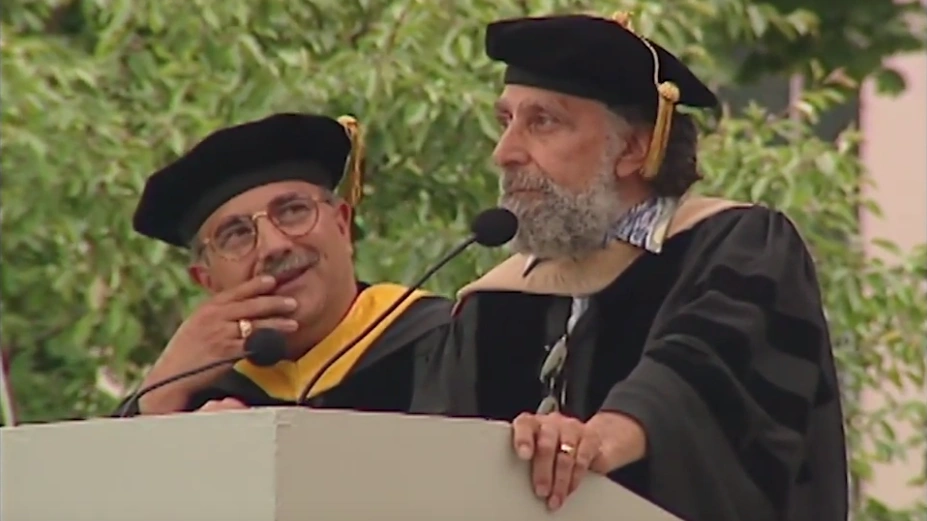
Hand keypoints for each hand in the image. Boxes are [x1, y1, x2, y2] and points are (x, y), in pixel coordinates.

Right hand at [138, 275, 298, 413]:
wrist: (172, 375)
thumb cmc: (186, 350)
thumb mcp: (197, 323)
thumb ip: (217, 312)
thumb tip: (242, 304)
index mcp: (207, 308)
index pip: (236, 292)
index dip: (256, 285)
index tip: (273, 280)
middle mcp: (214, 318)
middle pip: (250, 306)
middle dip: (274, 303)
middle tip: (292, 303)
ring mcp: (221, 335)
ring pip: (256, 325)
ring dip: (277, 324)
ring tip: (293, 324)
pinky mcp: (227, 353)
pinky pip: (252, 345)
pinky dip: (267, 343)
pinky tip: (278, 343)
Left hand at [512, 412, 600, 510]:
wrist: (587, 438)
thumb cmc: (550, 448)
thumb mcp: (533, 451)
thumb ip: (523, 462)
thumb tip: (514, 486)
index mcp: (531, 423)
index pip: (524, 426)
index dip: (523, 440)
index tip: (523, 455)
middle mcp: (551, 423)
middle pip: (546, 445)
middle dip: (543, 471)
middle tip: (541, 492)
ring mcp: (571, 428)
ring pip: (565, 456)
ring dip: (560, 481)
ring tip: (555, 499)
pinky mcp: (590, 438)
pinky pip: (582, 459)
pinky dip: (575, 478)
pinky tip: (570, 490)